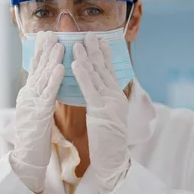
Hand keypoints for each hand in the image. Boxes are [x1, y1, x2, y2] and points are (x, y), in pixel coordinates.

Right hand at [11, 31, 64, 192]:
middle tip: (50, 31)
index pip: (35, 69)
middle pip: (37, 68)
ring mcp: (32, 103)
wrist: (26, 158)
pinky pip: (49, 94)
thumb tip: (42, 83)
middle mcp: (28, 95)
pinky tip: (61, 67)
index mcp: (28, 95)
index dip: (41, 52)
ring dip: (51, 59)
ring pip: (43, 77)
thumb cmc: (34, 137)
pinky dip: (54, 79)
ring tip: (59, 44)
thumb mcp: (35, 112)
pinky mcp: (39, 114)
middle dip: (44, 49)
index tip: (46, 36)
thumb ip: (38, 96)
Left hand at [71, 33, 130, 193]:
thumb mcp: (107, 117)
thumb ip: (104, 101)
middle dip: (96, 50)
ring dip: (87, 57)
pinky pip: (89, 89)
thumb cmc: (108, 142)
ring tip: (79, 42)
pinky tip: (76, 63)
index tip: (101, 40)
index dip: (105, 55)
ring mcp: (110, 103)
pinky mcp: (101, 111)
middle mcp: (116, 97)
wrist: (114, 160)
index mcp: (117, 97)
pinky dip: (83, 75)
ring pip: (97, 75)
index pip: (110, 72)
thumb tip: (100, 90)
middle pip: (104, 69)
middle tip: (90, 33)